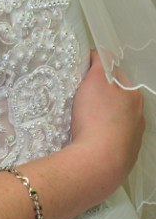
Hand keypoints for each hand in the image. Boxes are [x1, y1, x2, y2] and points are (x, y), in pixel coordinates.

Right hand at [70, 52, 143, 196]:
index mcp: (133, 95)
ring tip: (83, 122)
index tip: (82, 77)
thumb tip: (101, 55)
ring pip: (115, 120)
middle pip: (116, 98)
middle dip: (100, 96)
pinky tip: (89, 139)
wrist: (98, 163)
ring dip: (102, 118)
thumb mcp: (95, 80)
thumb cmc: (96, 118)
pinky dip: (101, 137)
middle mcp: (139, 116)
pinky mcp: (124, 157)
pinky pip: (111, 140)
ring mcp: (133, 138)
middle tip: (80, 99)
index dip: (97, 72)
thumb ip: (100, 62)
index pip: (115, 74)